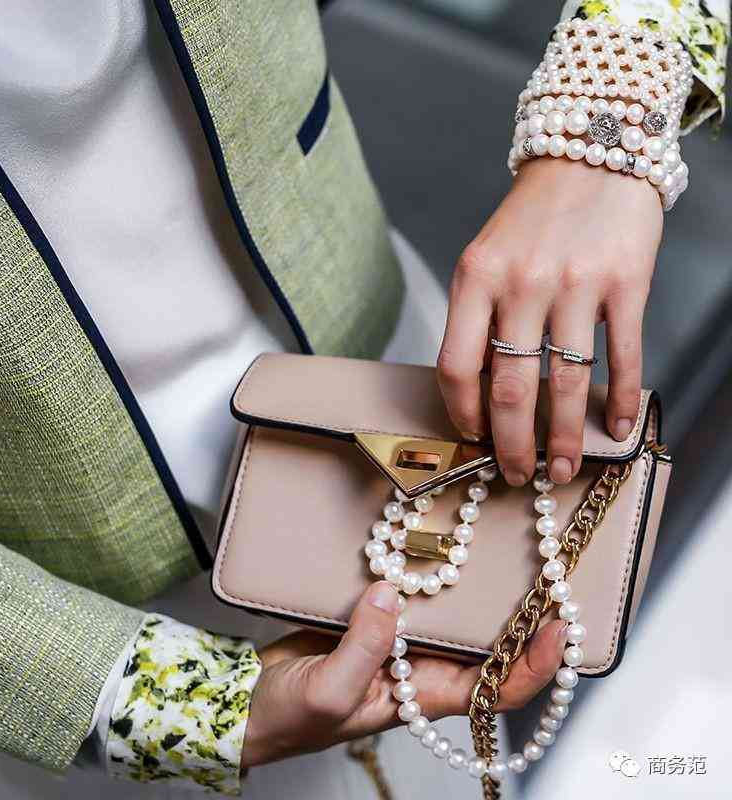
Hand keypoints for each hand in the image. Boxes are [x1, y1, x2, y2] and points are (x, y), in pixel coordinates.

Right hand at [241, 582, 566, 767]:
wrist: (249, 701)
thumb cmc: (290, 719)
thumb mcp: (329, 693)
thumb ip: (363, 649)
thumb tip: (392, 597)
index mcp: (420, 696)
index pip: (495, 688)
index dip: (534, 664)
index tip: (558, 627)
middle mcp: (418, 667)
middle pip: (484, 647)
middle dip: (519, 619)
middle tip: (547, 577)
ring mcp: (396, 640)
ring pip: (447, 615)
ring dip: (474, 590)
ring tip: (503, 554)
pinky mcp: (371, 617)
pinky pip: (405, 593)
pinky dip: (420, 572)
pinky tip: (427, 545)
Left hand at [437, 157, 662, 485]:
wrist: (590, 155)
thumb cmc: (530, 220)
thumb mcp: (485, 260)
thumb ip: (478, 320)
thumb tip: (482, 394)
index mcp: (475, 280)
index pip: (456, 366)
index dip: (463, 413)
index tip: (474, 438)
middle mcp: (521, 284)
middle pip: (510, 388)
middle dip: (512, 444)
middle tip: (516, 474)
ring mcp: (576, 284)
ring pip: (566, 383)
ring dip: (564, 439)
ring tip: (562, 469)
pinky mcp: (626, 283)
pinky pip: (623, 356)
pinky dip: (620, 399)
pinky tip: (615, 427)